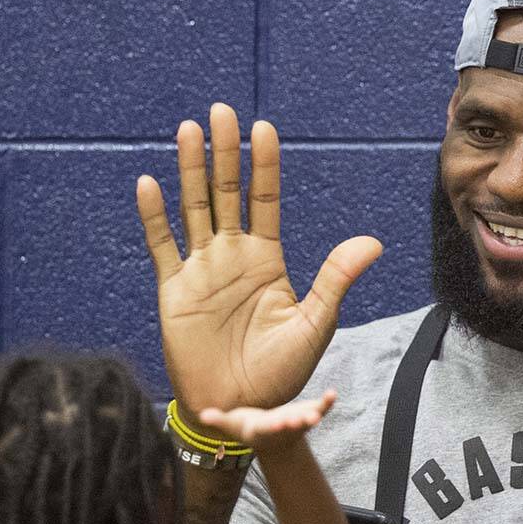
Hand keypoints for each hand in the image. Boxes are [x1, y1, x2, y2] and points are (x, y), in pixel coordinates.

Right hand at [136, 104, 381, 417]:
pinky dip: (154, 217)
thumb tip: (372, 244)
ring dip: (190, 170)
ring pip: (193, 209)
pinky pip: (162, 247)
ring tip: (189, 129)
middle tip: (222, 111)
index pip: (265, 200)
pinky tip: (150, 182)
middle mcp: (232, 257)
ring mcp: (201, 271)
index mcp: (267, 260)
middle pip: (226, 193)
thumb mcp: (314, 325)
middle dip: (224, 153)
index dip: (263, 166)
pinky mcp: (174, 293)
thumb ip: (335, 281)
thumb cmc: (281, 374)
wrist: (243, 411)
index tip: (264, 129)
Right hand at [195, 390, 335, 455]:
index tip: (278, 422)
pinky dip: (327, 404)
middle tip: (304, 420)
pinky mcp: (308, 414)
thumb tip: (202, 416)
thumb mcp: (233, 425)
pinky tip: (333, 394)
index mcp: (263, 430)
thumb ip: (219, 420)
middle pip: (290, 427)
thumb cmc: (249, 428)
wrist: (274, 442)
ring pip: (307, 420)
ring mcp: (297, 422)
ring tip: (319, 413)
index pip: (268, 428)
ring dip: (314, 416)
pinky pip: (320, 409)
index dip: (273, 426)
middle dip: (296, 423)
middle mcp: (282, 428)